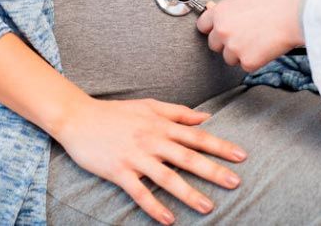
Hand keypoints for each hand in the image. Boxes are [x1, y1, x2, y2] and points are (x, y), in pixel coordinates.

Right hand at [55, 97, 246, 224]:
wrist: (79, 117)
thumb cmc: (116, 112)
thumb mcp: (150, 105)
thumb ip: (178, 112)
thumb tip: (206, 117)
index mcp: (161, 125)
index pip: (197, 136)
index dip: (220, 146)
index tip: (241, 156)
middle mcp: (152, 141)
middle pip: (188, 157)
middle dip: (213, 171)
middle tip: (235, 182)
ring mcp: (135, 157)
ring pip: (167, 178)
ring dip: (188, 193)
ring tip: (208, 207)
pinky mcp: (119, 171)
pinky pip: (139, 192)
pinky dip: (154, 207)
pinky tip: (169, 220)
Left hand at [196, 0, 306, 71]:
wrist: (296, 13)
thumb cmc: (277, 1)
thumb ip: (229, 8)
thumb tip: (218, 11)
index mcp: (220, 12)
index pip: (202, 26)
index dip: (212, 28)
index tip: (218, 29)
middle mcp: (222, 30)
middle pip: (214, 44)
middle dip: (226, 42)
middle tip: (245, 35)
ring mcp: (234, 48)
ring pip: (229, 58)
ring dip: (241, 53)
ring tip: (259, 40)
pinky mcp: (248, 62)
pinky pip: (246, 66)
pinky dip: (256, 60)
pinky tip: (266, 47)